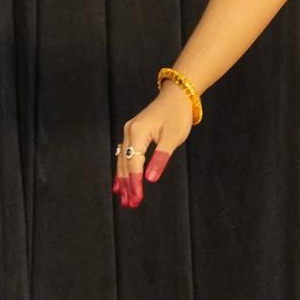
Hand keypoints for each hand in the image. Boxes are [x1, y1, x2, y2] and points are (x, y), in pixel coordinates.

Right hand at [112, 86, 193, 208]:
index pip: (134, 163)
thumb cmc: (177, 114)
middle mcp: (129, 131)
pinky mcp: (134, 132)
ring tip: (124, 198)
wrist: (177, 95)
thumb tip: (149, 179)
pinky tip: (122, 181)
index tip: (137, 199)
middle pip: (125, 163)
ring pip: (123, 160)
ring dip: (124, 179)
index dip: (135, 183)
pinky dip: (125, 169)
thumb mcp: (172, 138)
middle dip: (127, 185)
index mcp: (138, 132)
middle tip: (130, 204)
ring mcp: (130, 131)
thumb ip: (160, 159)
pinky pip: (126, 154)